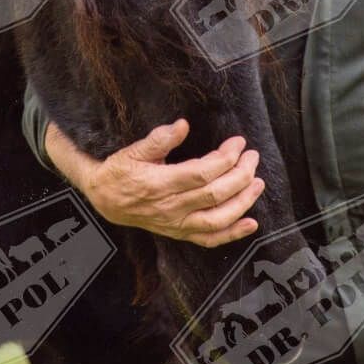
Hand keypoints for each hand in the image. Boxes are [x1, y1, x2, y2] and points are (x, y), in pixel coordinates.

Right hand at [45, 119, 262, 246]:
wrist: (104, 199)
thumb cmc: (119, 171)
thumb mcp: (133, 150)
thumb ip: (159, 138)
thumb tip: (183, 125)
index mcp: (160, 183)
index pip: (202, 173)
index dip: (225, 158)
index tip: (238, 143)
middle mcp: (171, 207)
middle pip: (215, 194)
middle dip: (240, 175)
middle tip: (252, 157)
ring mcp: (176, 223)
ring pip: (217, 218)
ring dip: (243, 201)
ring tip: (258, 183)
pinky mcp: (179, 233)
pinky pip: (209, 239)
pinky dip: (232, 234)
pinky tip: (250, 224)